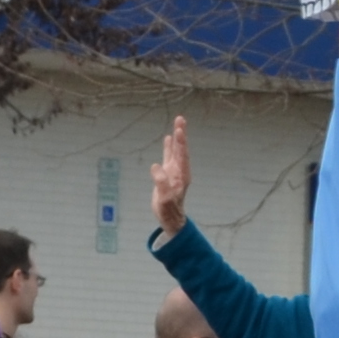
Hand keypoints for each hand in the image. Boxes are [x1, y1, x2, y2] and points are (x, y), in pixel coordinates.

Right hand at [148, 114, 191, 235]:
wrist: (170, 218)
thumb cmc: (168, 210)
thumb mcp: (164, 199)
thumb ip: (161, 184)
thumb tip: (156, 167)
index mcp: (182, 176)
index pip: (182, 156)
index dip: (181, 143)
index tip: (179, 130)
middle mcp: (180, 171)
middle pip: (181, 149)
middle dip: (181, 134)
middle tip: (181, 119)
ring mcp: (175, 171)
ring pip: (176, 150)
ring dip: (177, 137)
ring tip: (178, 122)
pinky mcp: (168, 173)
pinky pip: (169, 156)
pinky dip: (169, 146)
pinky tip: (168, 138)